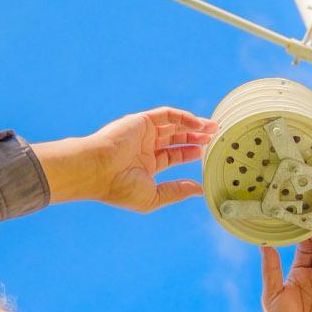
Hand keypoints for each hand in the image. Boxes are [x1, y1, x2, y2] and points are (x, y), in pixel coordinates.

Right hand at [32, 106, 217, 210]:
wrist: (97, 170)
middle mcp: (143, 147)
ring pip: (173, 125)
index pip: (172, 156)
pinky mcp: (141, 120)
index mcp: (144, 165)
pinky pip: (166, 115)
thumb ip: (176, 191)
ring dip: (193, 125)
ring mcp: (142, 133)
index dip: (190, 154)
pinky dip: (184, 117)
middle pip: (175, 139)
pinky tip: (199, 124)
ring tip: (213, 127)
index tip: (207, 153)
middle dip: (195, 138)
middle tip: (214, 137)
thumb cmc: (120, 188)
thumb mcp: (153, 196)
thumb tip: (199, 190)